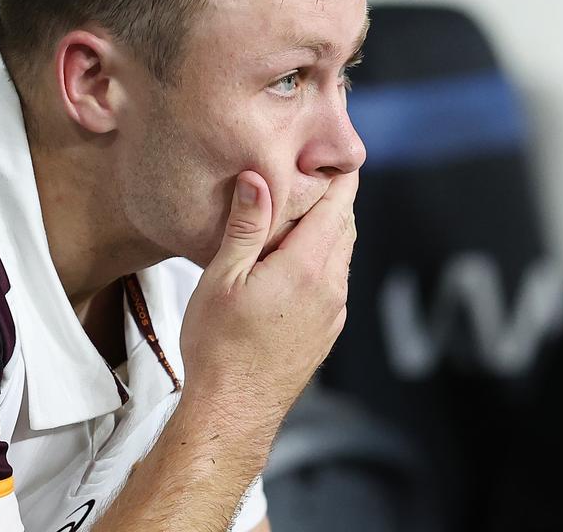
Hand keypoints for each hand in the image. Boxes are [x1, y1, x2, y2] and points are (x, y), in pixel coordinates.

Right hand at [179, 170, 357, 423]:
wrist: (233, 409)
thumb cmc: (218, 345)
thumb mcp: (222, 278)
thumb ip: (245, 226)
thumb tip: (258, 178)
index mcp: (306, 268)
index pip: (338, 206)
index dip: (340, 175)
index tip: (336, 152)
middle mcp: (330, 288)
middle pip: (344, 227)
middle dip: (332, 197)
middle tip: (311, 172)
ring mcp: (332, 312)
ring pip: (339, 255)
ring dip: (325, 230)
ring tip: (294, 213)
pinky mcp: (326, 331)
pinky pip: (332, 282)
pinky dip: (320, 259)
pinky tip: (288, 261)